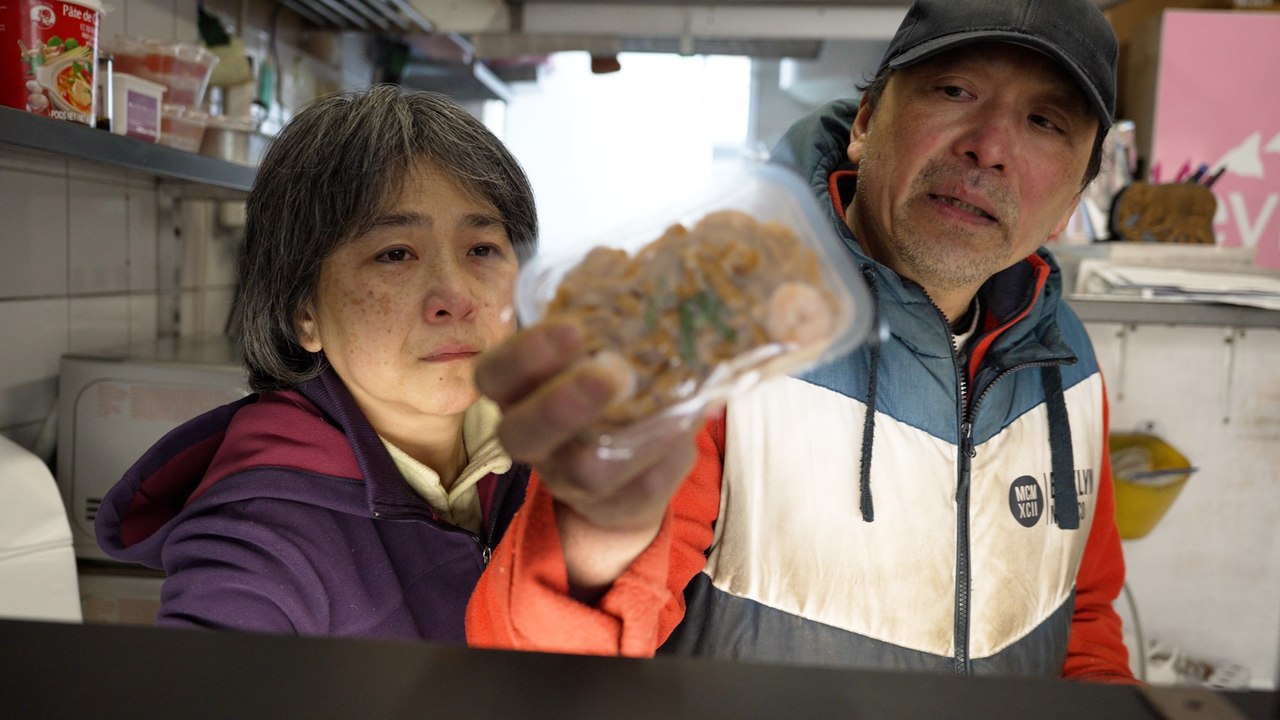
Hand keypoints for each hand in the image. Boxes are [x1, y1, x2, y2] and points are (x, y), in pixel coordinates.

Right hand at [476, 320, 698, 596]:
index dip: (525, 355)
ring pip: (585, 473)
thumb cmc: (605, 387)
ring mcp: (569, 480)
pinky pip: (638, 492)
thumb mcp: (597, 346)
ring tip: (667, 403)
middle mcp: (534, 441)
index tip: (573, 329)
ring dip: (628, 438)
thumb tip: (621, 261)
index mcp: (519, 392)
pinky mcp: (615, 506)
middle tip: (612, 373)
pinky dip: (666, 459)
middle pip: (522, 434)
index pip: (495, 375)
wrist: (626, 468)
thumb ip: (601, 310)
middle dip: (563, 405)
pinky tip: (688, 425)